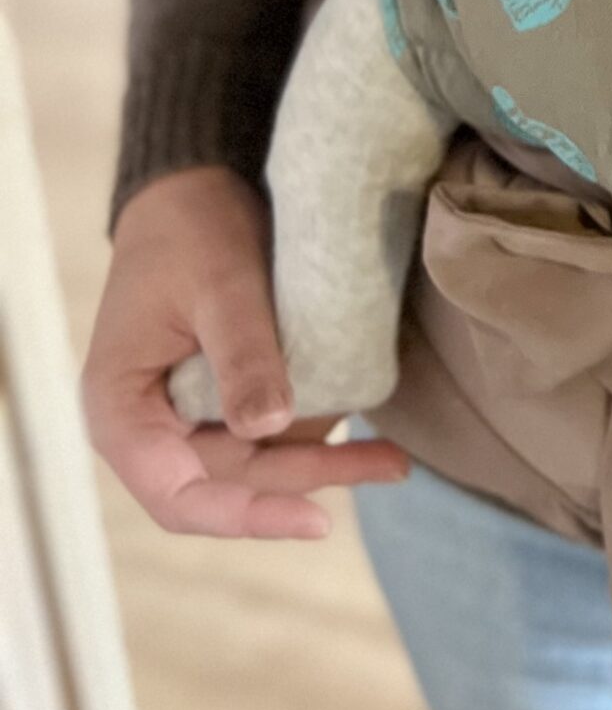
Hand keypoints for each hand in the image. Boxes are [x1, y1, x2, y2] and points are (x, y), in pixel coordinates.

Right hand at [82, 166, 409, 541]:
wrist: (192, 188)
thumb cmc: (191, 230)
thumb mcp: (222, 285)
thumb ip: (242, 355)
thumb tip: (269, 428)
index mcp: (122, 412)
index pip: (179, 496)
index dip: (246, 517)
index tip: (316, 520)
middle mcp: (151, 428)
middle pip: (230, 484)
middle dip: (306, 483)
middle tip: (388, 466)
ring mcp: (188, 416)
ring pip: (256, 463)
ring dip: (321, 464)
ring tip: (392, 458)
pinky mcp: (222, 397)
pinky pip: (268, 431)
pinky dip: (313, 433)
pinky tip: (365, 430)